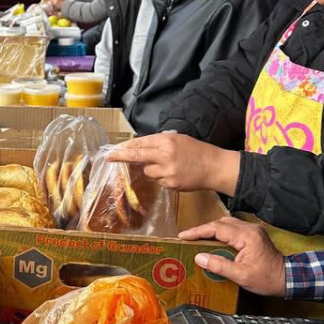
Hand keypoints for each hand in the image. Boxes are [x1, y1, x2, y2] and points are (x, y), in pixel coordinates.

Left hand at [108, 133, 240, 195]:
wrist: (215, 167)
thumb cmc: (196, 151)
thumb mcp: (178, 140)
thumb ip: (158, 143)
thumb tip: (138, 148)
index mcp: (166, 140)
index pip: (140, 143)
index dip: (124, 147)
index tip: (112, 150)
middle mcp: (165, 155)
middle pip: (137, 156)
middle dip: (121, 157)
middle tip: (108, 158)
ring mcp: (167, 171)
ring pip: (148, 171)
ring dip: (153, 170)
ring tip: (171, 166)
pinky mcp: (171, 184)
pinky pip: (159, 181)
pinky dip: (163, 178)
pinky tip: (176, 174)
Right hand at [178, 216, 286, 295]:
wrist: (288, 279)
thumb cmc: (266, 279)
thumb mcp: (241, 276)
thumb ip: (219, 265)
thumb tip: (199, 257)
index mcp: (247, 236)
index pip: (217, 228)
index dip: (198, 231)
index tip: (183, 236)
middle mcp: (250, 229)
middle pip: (220, 223)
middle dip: (202, 230)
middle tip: (187, 238)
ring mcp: (253, 230)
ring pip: (226, 223)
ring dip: (211, 230)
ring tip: (197, 239)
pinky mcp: (254, 234)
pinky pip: (233, 228)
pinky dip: (220, 232)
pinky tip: (213, 240)